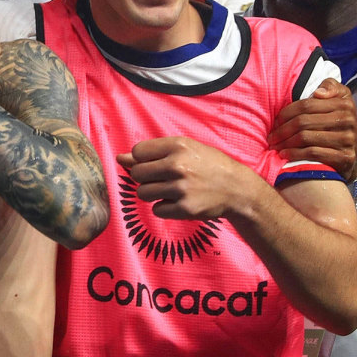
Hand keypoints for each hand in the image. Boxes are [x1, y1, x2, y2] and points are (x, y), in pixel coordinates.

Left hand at [118, 136, 254, 220]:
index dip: (143, 159)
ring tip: (171, 190)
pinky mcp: (184, 208)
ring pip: (143, 193)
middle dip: (145, 178)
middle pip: (136, 174)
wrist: (237, 189)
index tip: (157, 164)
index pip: (138, 152)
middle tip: (163, 179)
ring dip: (152, 194)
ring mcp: (181, 188)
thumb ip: (152, 153)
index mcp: (178, 145)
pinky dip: (165, 208)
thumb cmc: (208, 165)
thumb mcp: (185, 150)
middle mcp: (178, 165)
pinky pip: (157, 210)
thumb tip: (119, 158)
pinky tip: (179, 202)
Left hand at [269, 78, 356, 181]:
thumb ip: (330, 87)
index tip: (276, 121)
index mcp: (344, 104)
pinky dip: (295, 154)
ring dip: (285, 143)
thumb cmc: (338, 124)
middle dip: (282, 130)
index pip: (306, 105)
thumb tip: (318, 93)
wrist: (353, 155)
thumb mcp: (339, 99)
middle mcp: (348, 120)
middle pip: (303, 122)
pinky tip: (285, 154)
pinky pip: (313, 153)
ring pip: (305, 137)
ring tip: (275, 146)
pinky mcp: (344, 157)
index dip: (286, 113)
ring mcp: (347, 140)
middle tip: (271, 137)